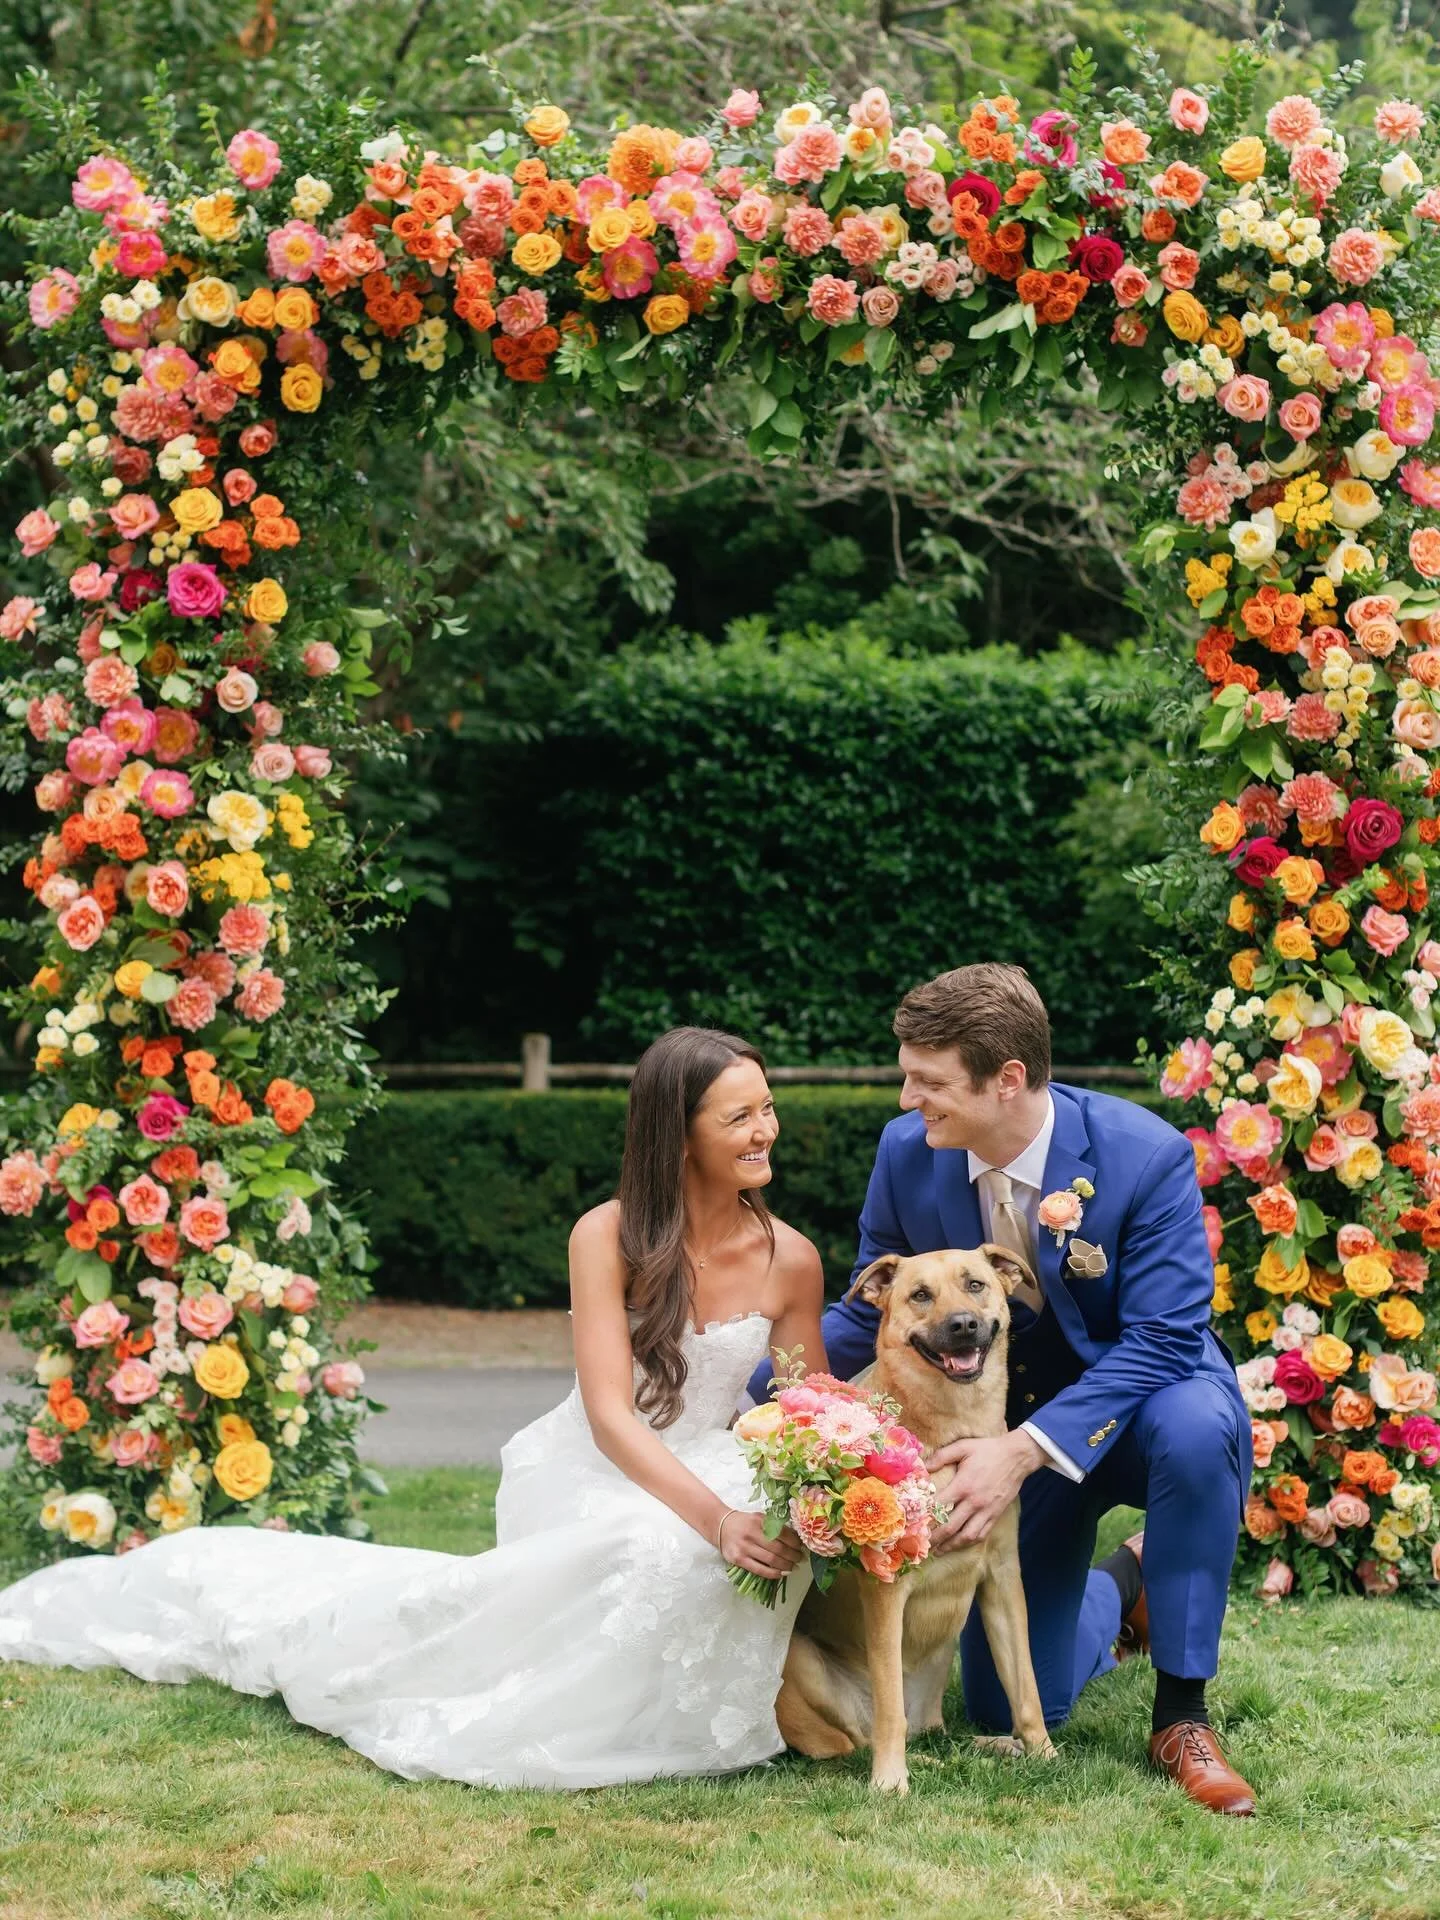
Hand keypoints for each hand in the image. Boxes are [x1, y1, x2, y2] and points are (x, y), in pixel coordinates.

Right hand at [719, 1511, 802, 1579]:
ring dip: (786, 1566)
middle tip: (800, 1559)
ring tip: (793, 1567)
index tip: (802, 1547)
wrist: (720, 1526)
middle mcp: (752, 1534)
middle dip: (793, 1556)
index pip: (783, 1534)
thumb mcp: (759, 1518)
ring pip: (771, 1560)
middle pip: (779, 1549)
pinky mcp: (739, 1560)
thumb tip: (795, 1539)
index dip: (795, 1543)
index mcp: (759, 1521)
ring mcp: (744, 1548)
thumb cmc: (744, 1523)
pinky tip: (781, 1573)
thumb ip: (774, 1526)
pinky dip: (773, 1573)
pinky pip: (760, 1570)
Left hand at [928, 1431, 1043, 1552]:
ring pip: (967, 1536)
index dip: (925, 1516)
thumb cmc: (988, 1450)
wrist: (1017, 1457)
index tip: (914, 1523)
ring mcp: (986, 1511)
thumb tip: (923, 1466)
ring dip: (951, 1545)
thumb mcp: (963, 1447)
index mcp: (963, 1485)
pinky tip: (960, 1544)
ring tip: (938, 1551)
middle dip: (935, 1538)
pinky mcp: (996, 1515)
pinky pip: (982, 1534)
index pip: (939, 1506)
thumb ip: (941, 1456)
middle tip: (922, 1544)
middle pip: (950, 1527)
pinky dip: (969, 1542)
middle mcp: (974, 1502)